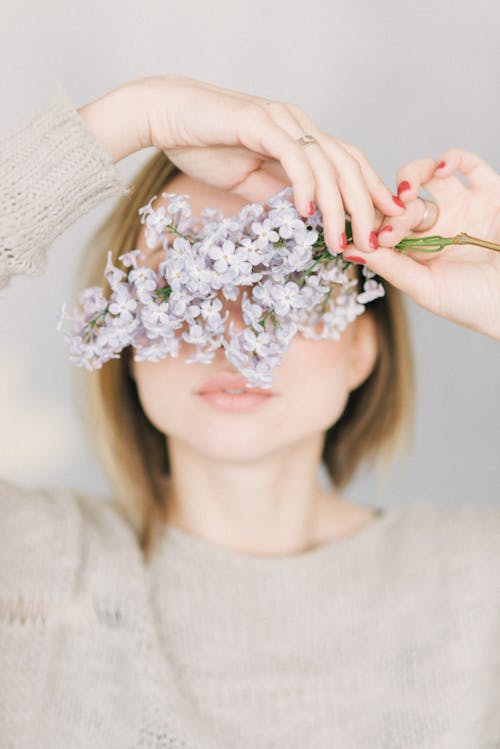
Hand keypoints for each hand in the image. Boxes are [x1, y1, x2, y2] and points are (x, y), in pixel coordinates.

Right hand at [77, 74, 405, 252]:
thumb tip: (303, 219)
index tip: (387, 223)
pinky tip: (306, 212)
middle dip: (364, 207)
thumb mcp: (249, 180)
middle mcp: (298, 124)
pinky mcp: (258, 121)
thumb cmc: (204, 145)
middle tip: (372, 243)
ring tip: (339, 241)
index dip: (371, 191)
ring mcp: (280, 120)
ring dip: (336, 206)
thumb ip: (278, 194)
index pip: (348, 163)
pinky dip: (304, 184)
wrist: (165, 116)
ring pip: (325, 163)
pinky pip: (292, 154)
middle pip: (347, 164)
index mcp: (301, 137)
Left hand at [344, 149, 499, 339]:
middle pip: (401, 200)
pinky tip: (441, 168)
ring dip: (412, 174)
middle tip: (393, 229)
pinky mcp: (489, 192)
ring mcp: (461, 204)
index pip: (384, 223)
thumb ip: (389, 266)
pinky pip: (469, 164)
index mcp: (416, 246)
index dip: (372, 223)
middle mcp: (436, 222)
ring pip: (427, 172)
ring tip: (407, 192)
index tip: (363, 235)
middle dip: (393, 212)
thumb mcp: (424, 288)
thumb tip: (347, 249)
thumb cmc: (470, 303)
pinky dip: (452, 158)